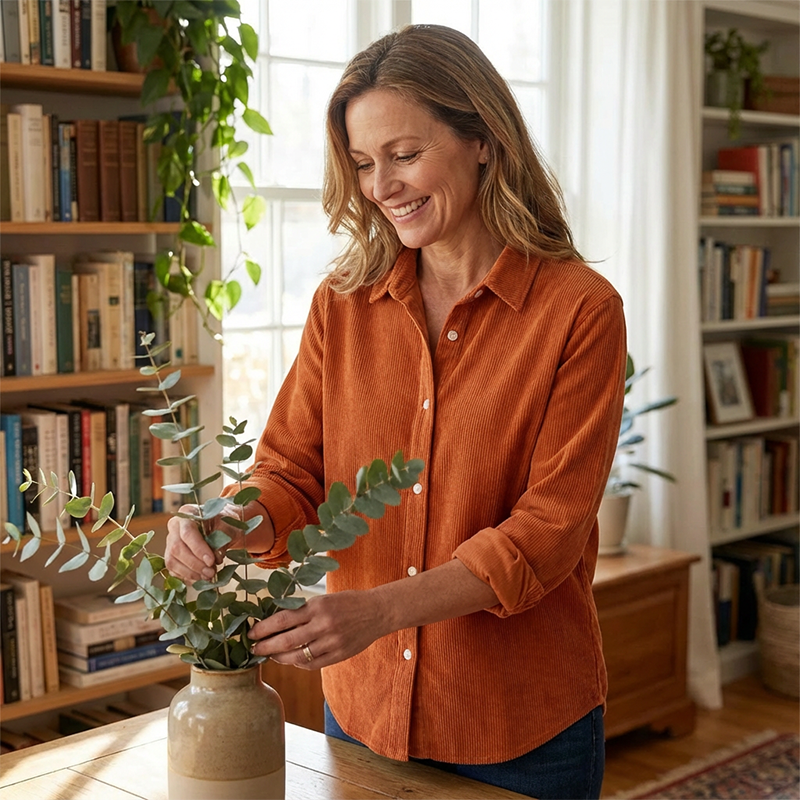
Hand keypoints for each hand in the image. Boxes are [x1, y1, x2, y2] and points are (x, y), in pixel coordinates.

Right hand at [165, 502, 247, 583]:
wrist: (223, 526)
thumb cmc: (224, 523)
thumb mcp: (227, 526)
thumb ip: (221, 540)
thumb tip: (216, 559)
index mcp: (187, 513)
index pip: (187, 533)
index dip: (198, 549)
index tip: (211, 561)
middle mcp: (174, 527)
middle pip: (177, 548)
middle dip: (195, 564)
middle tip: (211, 572)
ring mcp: (170, 542)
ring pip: (172, 561)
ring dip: (191, 572)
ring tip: (208, 576)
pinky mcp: (171, 556)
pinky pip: (174, 570)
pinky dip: (187, 577)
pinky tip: (201, 578)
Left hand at [249, 590, 390, 669]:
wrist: (377, 611)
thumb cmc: (348, 602)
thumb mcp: (325, 599)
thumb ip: (304, 611)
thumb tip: (276, 622)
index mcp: (318, 607)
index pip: (283, 619)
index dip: (264, 628)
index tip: (251, 633)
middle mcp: (323, 625)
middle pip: (286, 641)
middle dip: (265, 646)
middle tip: (253, 650)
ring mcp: (332, 642)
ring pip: (298, 656)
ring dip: (280, 658)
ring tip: (271, 655)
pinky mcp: (339, 655)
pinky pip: (312, 664)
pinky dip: (299, 664)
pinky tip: (292, 660)